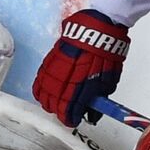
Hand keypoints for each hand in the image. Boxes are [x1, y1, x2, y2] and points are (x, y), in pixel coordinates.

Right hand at [32, 9, 129, 126]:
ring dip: (48, 102)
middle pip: (54, 105)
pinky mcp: (49, 61)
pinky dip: (41, 89)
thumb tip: (93, 111)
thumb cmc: (106, 53)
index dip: (71, 119)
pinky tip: (45, 92)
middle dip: (59, 112)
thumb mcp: (109, 81)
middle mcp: (65, 80)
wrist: (97, 29)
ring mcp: (55, 70)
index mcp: (82, 87)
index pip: (69, 112)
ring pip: (44, 94)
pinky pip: (40, 80)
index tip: (74, 120)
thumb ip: (99, 99)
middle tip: (66, 113)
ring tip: (54, 104)